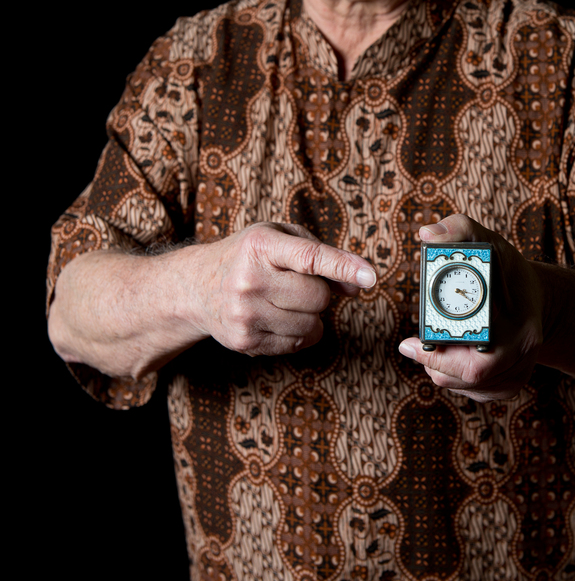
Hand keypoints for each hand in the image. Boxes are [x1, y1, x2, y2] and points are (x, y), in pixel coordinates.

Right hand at [192, 222, 375, 356]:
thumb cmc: (250, 256)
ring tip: (286, 300)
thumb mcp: (280, 236)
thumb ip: (323, 254)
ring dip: (311, 315)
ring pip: (312, 324)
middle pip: (318, 297)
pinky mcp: (245, 341)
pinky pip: (298, 344)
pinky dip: (300, 332)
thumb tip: (358, 286)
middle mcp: (250, 279)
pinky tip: (279, 317)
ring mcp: (245, 314)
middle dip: (320, 292)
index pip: (310, 257)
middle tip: (300, 283)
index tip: (370, 276)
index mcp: (261, 245)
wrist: (198, 286)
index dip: (343, 266)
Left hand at [398, 214, 542, 401]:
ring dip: (440, 369)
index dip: (442, 359)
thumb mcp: (488, 241)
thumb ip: (459, 229)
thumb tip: (427, 234)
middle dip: (436, 363)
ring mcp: (517, 375)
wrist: (535, 297)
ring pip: (465, 387)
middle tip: (412, 345)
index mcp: (521, 332)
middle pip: (467, 379)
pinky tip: (447, 355)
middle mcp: (523, 359)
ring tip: (430, 345)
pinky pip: (471, 391)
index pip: (478, 363)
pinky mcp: (506, 384)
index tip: (411, 344)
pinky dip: (452, 376)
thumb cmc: (508, 270)